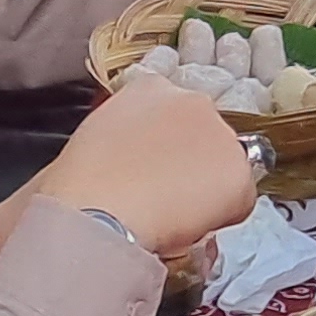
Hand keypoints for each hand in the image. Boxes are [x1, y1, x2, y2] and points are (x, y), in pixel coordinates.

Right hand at [36, 74, 260, 253]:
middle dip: (191, 162)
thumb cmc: (77, 184)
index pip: (174, 110)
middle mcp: (192, 100)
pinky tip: (189, 227)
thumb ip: (120, 136)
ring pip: (224, 166)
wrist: (95, 210)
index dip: (166, 143)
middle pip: (204, 135)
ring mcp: (220, 134)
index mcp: (150, 88)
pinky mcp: (238, 172)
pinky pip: (238, 200)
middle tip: (164, 194)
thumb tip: (123, 162)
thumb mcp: (92, 137)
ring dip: (208, 188)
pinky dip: (221, 217)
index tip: (154, 166)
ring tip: (173, 214)